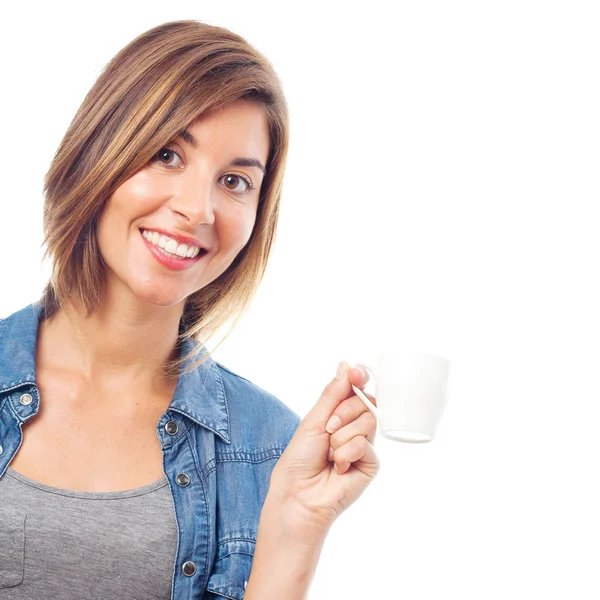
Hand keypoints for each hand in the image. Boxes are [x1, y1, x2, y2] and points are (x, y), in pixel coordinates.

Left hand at [267, 361, 378, 539]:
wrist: (299, 494)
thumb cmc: (300, 458)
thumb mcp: (314, 420)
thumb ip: (333, 394)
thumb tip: (345, 365)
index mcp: (339, 415)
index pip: (356, 390)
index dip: (359, 379)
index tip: (357, 374)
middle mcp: (354, 428)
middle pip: (365, 403)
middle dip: (343, 413)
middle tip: (327, 429)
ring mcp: (363, 446)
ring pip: (367, 421)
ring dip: (342, 436)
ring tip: (329, 453)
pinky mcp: (370, 464)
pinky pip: (365, 444)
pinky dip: (346, 453)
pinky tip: (338, 467)